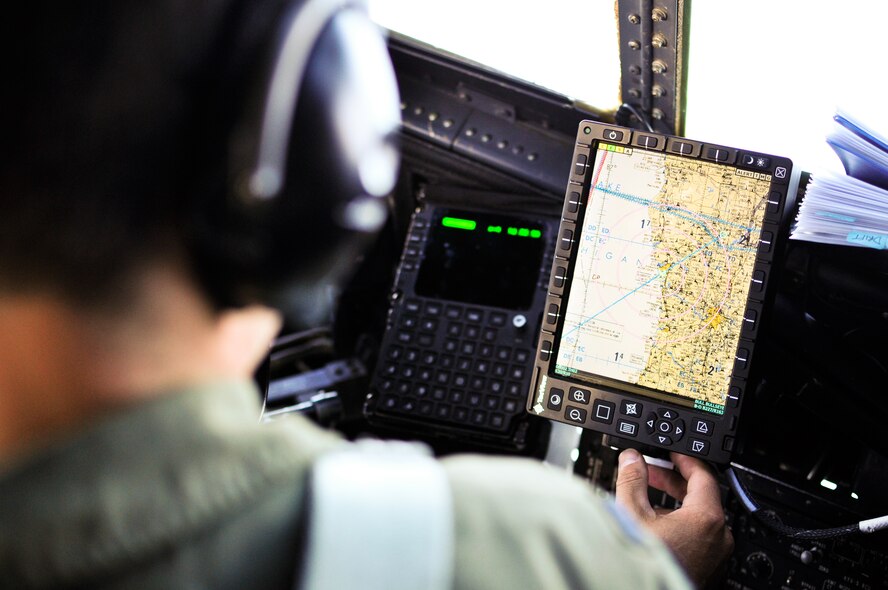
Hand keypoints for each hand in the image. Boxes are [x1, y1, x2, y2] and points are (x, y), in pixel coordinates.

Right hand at [615, 449, 733, 587]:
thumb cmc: (644, 563)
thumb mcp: (632, 513)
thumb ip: (632, 479)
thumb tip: (631, 460)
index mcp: (707, 518)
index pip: (703, 475)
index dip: (684, 460)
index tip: (672, 453)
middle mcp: (719, 537)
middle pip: (701, 496)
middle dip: (673, 482)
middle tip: (652, 473)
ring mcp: (716, 556)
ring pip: (699, 519)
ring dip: (675, 505)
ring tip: (647, 501)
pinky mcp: (709, 570)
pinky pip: (699, 539)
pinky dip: (680, 526)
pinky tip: (656, 528)